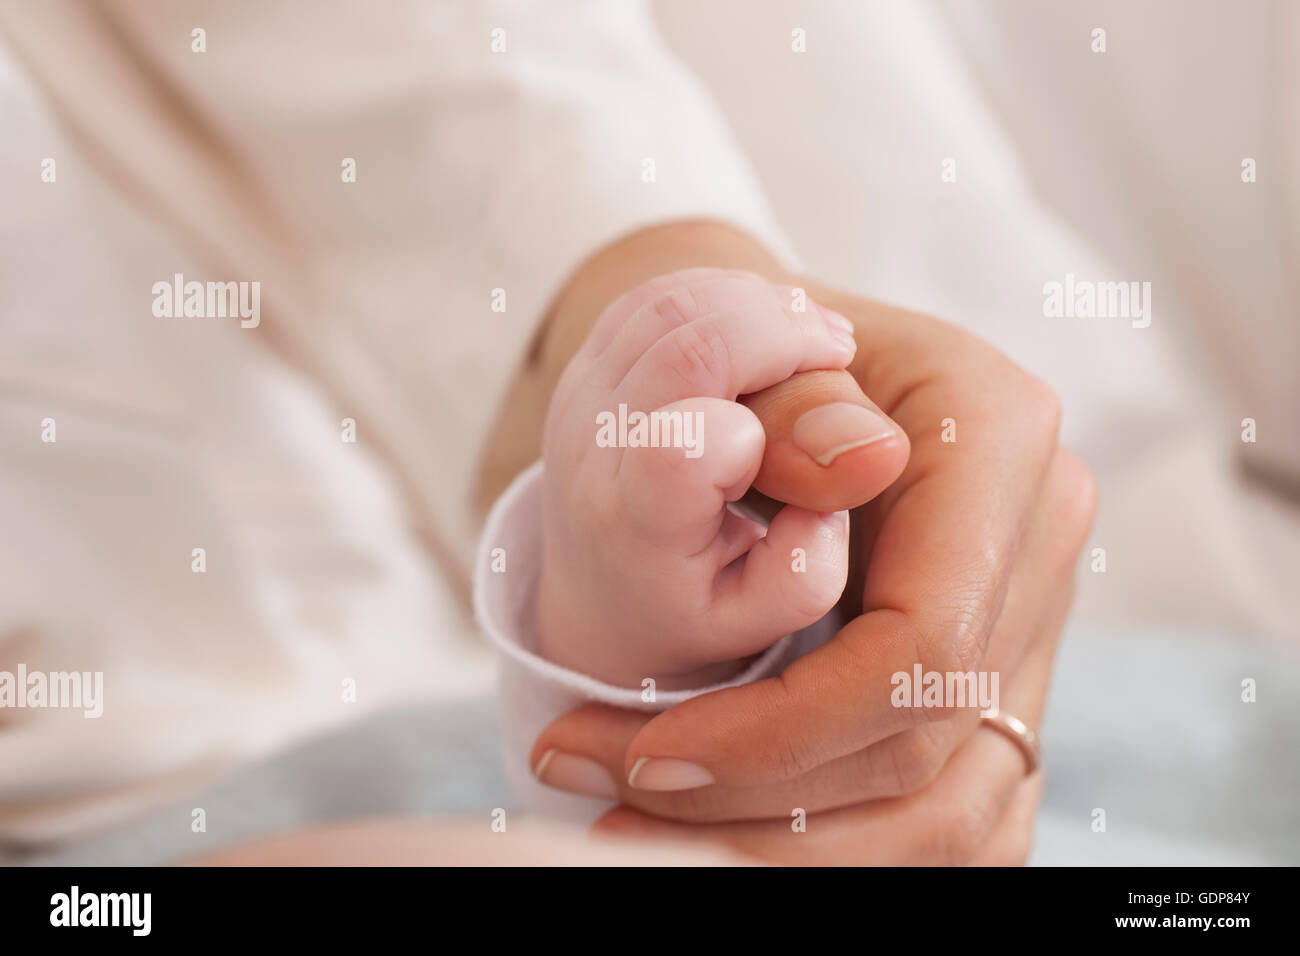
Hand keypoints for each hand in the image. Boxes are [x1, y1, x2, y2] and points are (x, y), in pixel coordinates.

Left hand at [529, 285, 1095, 863]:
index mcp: (1002, 437)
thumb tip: (859, 461)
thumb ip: (796, 399)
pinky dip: (836, 845)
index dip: (783, 729)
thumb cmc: (759, 355)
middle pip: (926, 745)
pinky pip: (946, 814)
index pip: (920, 644)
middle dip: (761, 801)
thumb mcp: (755, 344)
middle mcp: (1038, 539)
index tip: (647, 758)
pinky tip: (730, 841)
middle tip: (612, 807)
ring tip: (643, 836)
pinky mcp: (1001, 682)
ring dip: (792, 846)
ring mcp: (1031, 619)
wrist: (792, 377)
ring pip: (949, 814)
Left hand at [536, 270, 873, 686]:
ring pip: (670, 303)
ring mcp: (582, 396)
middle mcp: (593, 453)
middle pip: (683, 343)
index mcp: (638, 529)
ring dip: (756, 302)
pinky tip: (768, 326)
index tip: (809, 426)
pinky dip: (725, 291)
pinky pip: (657, 293)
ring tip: (813, 341)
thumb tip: (851, 475)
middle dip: (781, 328)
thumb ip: (805, 566)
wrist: (602, 591)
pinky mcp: (589, 359)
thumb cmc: (692, 607)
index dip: (752, 416)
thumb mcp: (755, 619)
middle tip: (840, 352)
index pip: (675, 451)